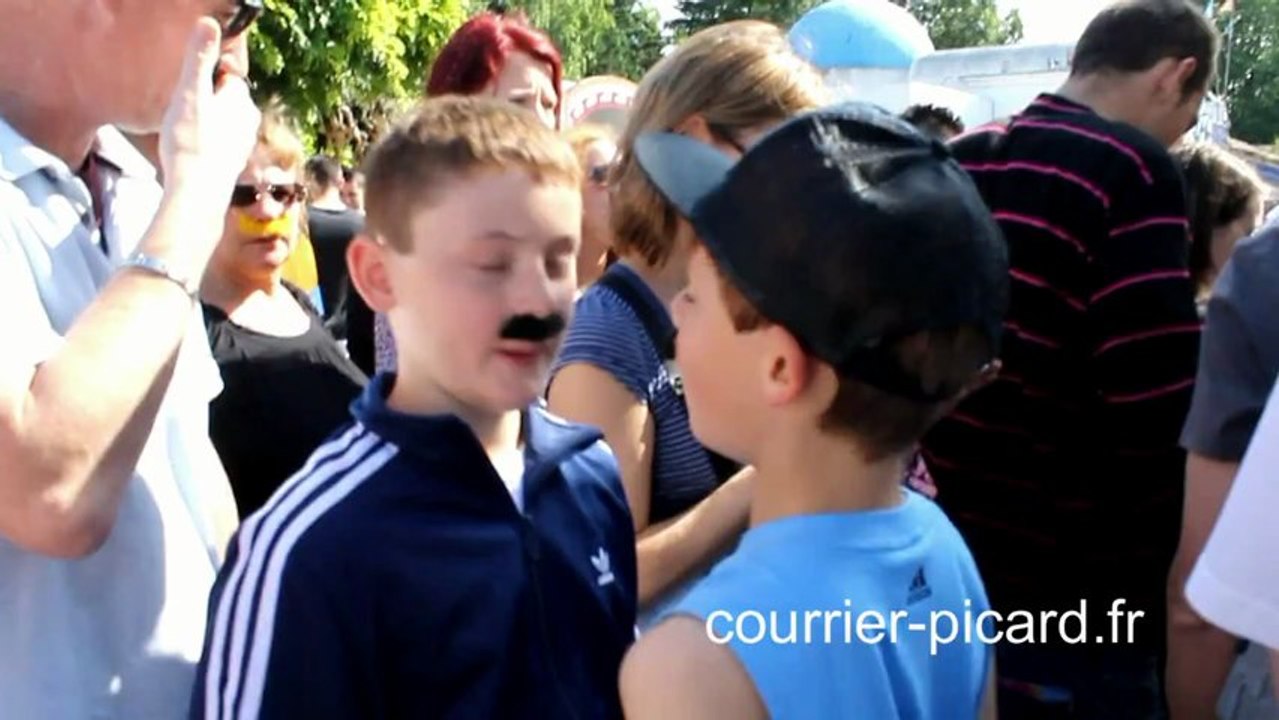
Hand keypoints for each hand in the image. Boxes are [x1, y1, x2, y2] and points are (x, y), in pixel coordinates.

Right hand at [158, 18, 259, 201]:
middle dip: (206, 101)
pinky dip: (206, 142)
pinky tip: (192, 151)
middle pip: (225, 99)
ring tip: (185, 132)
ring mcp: (243, 144)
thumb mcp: (191, 94)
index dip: (207, 78)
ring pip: (222, 122)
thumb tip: (209, 22)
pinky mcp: (233, 164)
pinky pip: (218, 143)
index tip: (190, 90)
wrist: (197, 194)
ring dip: (205, 122)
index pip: (227, 75)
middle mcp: (249, 122)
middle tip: (184, 113)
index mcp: (242, 101)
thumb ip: (199, 58)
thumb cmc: (192, 142)